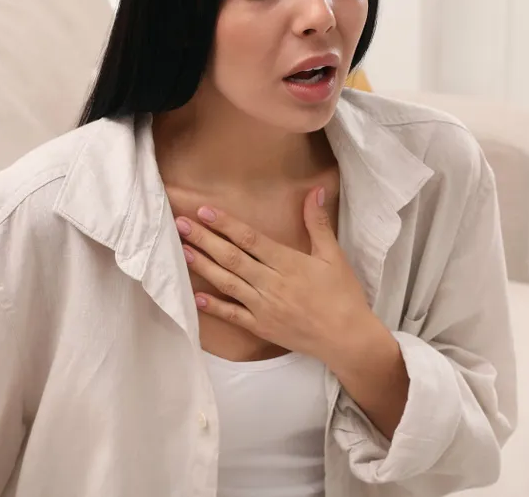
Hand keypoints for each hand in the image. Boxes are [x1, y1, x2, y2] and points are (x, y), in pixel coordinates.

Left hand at [176, 187, 381, 366]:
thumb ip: (318, 223)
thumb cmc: (344, 295)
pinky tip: (196, 297)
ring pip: (228, 283)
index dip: (226, 225)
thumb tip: (315, 190)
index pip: (250, 239)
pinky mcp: (261, 327)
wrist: (347, 338)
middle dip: (205, 240)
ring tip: (184, 250)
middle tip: (181, 224)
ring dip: (204, 266)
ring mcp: (263, 307)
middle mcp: (271, 284)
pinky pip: (233, 316)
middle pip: (232, 258)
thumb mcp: (334, 256)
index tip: (205, 211)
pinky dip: (214, 307)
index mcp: (288, 263)